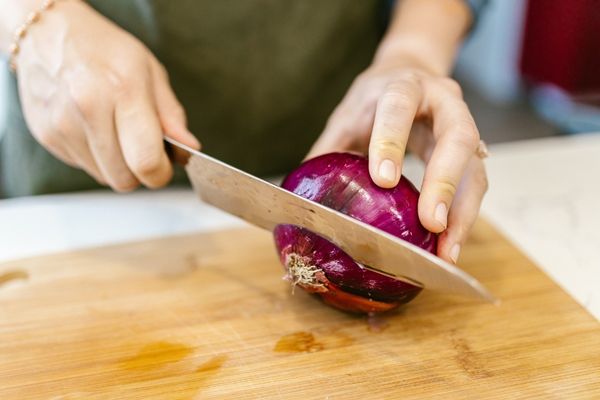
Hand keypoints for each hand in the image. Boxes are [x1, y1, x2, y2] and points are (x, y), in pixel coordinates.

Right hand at [15, 0, 198, 190]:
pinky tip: (93, 127)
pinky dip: (95, 156)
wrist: (47, 32)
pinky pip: (83, 166)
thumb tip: (188, 148)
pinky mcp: (45, 135)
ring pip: (104, 177)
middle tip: (142, 146)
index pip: (146, 161)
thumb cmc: (104, 50)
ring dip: (117, 164)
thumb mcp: (150, 72)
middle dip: (140, 171)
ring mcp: (61, 124)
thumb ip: (171, 115)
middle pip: (124, 179)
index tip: (165, 164)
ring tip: (115, 130)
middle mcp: (88, 109)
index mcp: (123, 90)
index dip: (161, 173)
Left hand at [307, 58, 487, 263]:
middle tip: (431, 223)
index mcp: (403, 86)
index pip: (398, 106)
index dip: (391, 141)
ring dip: (463, 211)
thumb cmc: (374, 99)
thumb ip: (328, 148)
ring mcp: (464, 125)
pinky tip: (449, 246)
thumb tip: (298, 194)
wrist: (411, 73)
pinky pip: (475, 185)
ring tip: (447, 251)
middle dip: (444, 181)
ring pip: (475, 167)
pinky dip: (464, 217)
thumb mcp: (347, 115)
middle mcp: (443, 101)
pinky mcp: (472, 152)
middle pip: (457, 136)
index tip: (383, 180)